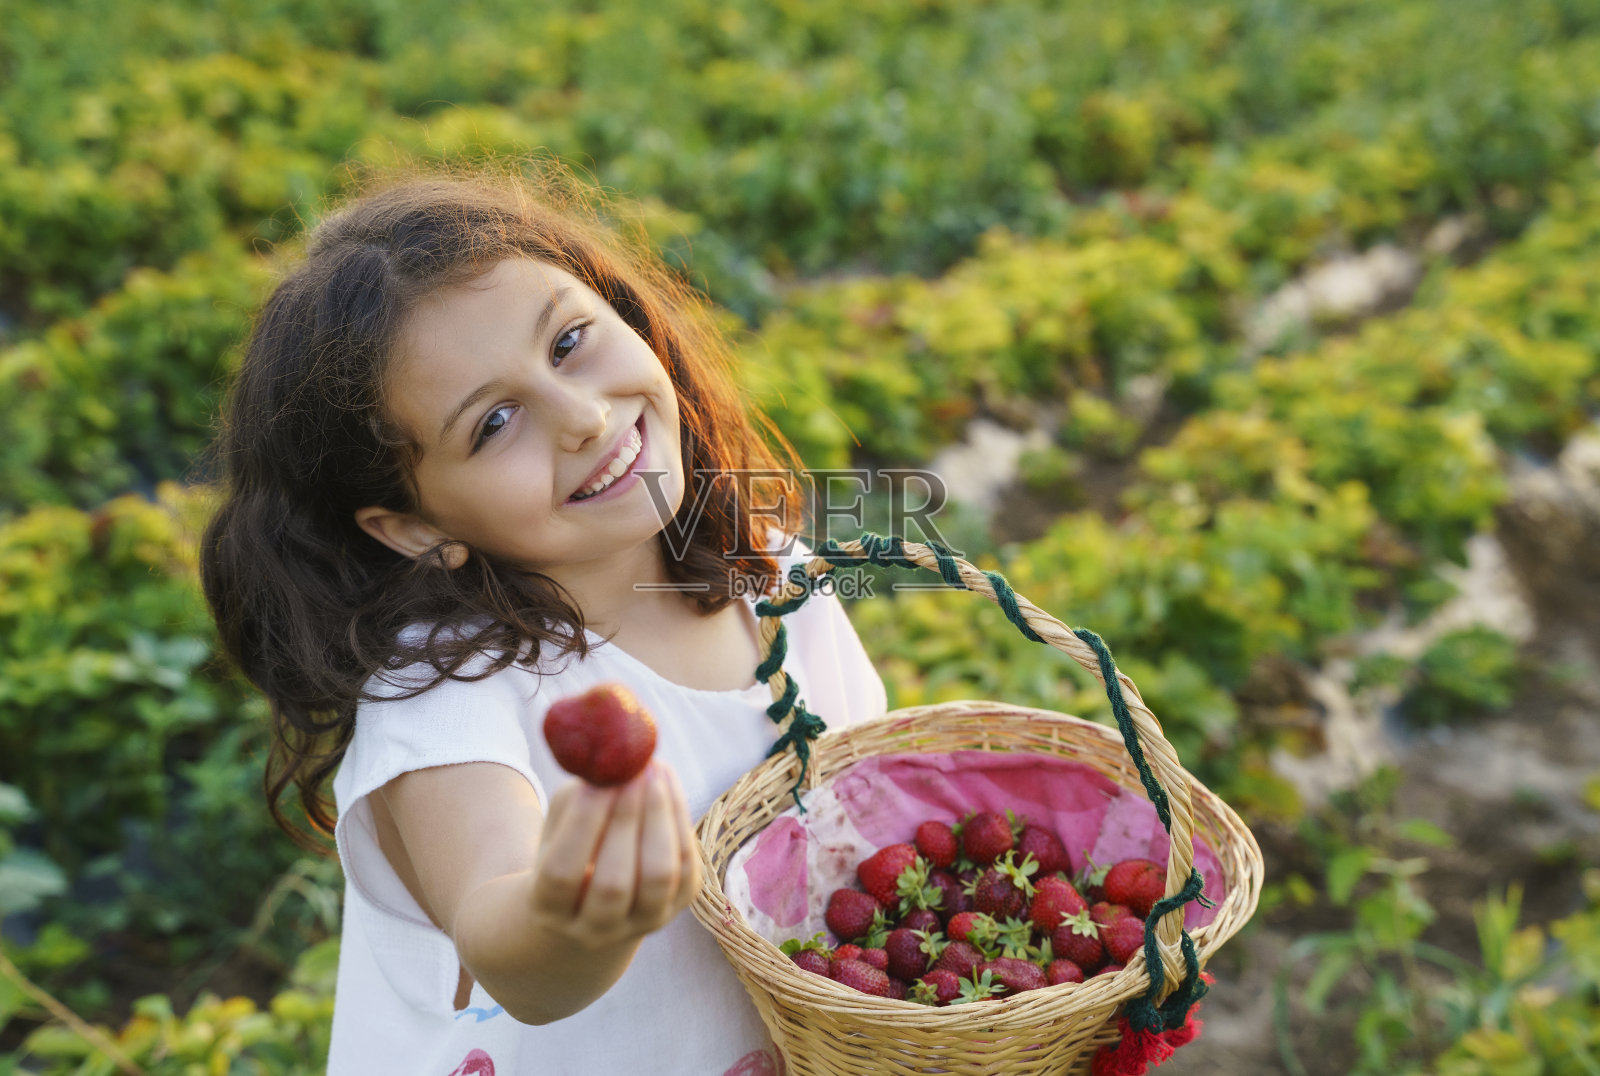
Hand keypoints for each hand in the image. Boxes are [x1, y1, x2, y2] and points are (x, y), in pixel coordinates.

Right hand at [528, 761, 702, 948]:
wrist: (596, 901)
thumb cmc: (569, 850)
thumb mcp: (557, 829)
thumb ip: (575, 799)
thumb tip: (611, 762)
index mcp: (548, 910)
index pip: (562, 874)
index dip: (581, 826)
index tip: (595, 781)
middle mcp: (595, 929)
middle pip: (613, 883)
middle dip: (626, 820)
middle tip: (633, 770)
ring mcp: (640, 924)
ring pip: (658, 879)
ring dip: (659, 818)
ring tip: (655, 771)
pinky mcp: (676, 908)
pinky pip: (686, 868)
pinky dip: (679, 822)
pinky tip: (667, 784)